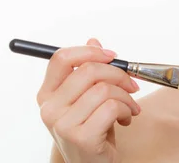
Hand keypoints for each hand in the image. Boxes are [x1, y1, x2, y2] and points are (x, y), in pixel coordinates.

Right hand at [36, 38, 140, 162]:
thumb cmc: (93, 130)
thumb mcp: (89, 99)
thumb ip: (89, 71)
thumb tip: (94, 41)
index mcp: (47, 94)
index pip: (61, 58)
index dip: (89, 52)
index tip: (112, 56)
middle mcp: (49, 108)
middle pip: (88, 70)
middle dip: (118, 74)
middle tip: (132, 85)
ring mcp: (62, 124)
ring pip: (104, 89)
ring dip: (126, 96)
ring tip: (129, 107)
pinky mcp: (80, 137)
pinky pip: (112, 107)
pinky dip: (127, 110)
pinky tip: (126, 119)